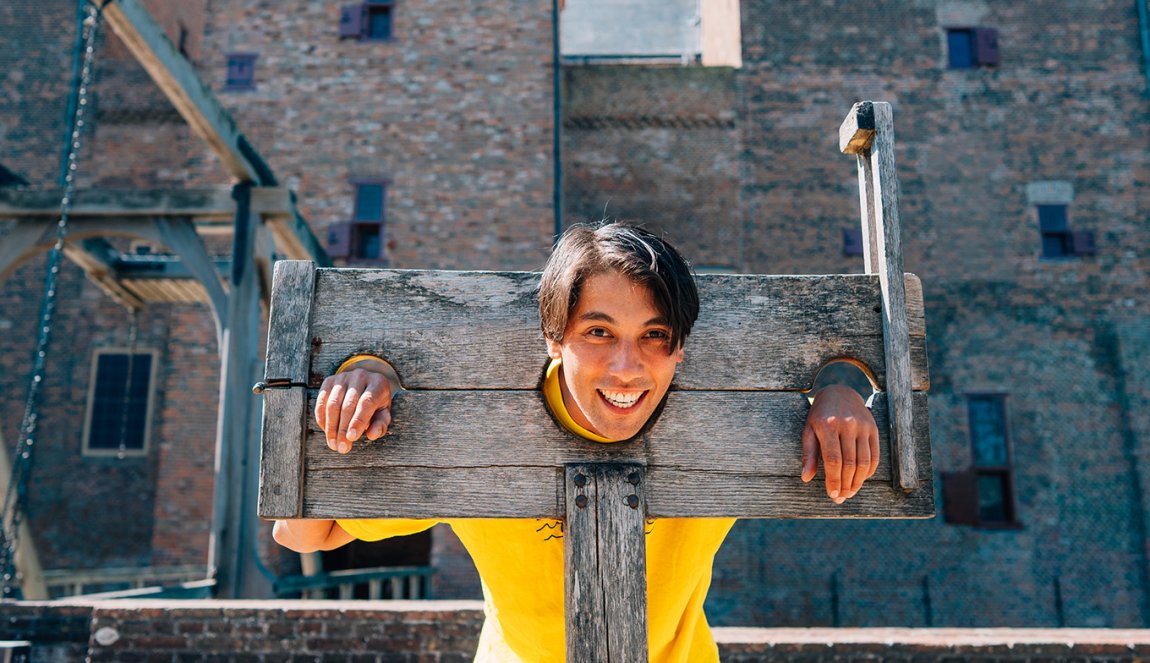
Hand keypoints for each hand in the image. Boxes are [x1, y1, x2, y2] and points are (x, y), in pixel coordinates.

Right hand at [315, 366, 393, 453]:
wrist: (366, 384)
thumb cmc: (376, 404)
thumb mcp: (383, 413)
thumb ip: (381, 424)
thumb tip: (372, 435)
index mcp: (378, 383)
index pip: (366, 402)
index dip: (358, 421)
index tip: (351, 438)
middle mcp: (360, 376)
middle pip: (348, 405)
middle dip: (343, 429)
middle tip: (342, 448)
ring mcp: (343, 377)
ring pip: (333, 404)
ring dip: (331, 427)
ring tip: (333, 444)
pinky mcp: (329, 380)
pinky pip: (322, 401)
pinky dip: (322, 418)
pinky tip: (326, 431)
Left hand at [801, 384, 878, 502]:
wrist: (839, 393)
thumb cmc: (820, 416)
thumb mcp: (808, 431)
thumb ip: (809, 454)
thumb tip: (806, 478)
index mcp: (827, 425)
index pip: (833, 460)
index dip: (834, 480)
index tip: (832, 494)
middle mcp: (847, 425)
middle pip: (850, 463)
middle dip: (845, 485)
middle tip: (841, 498)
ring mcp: (862, 426)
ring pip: (864, 462)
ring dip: (858, 482)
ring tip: (850, 492)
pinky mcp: (873, 428)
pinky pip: (874, 455)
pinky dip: (869, 471)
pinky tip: (861, 479)